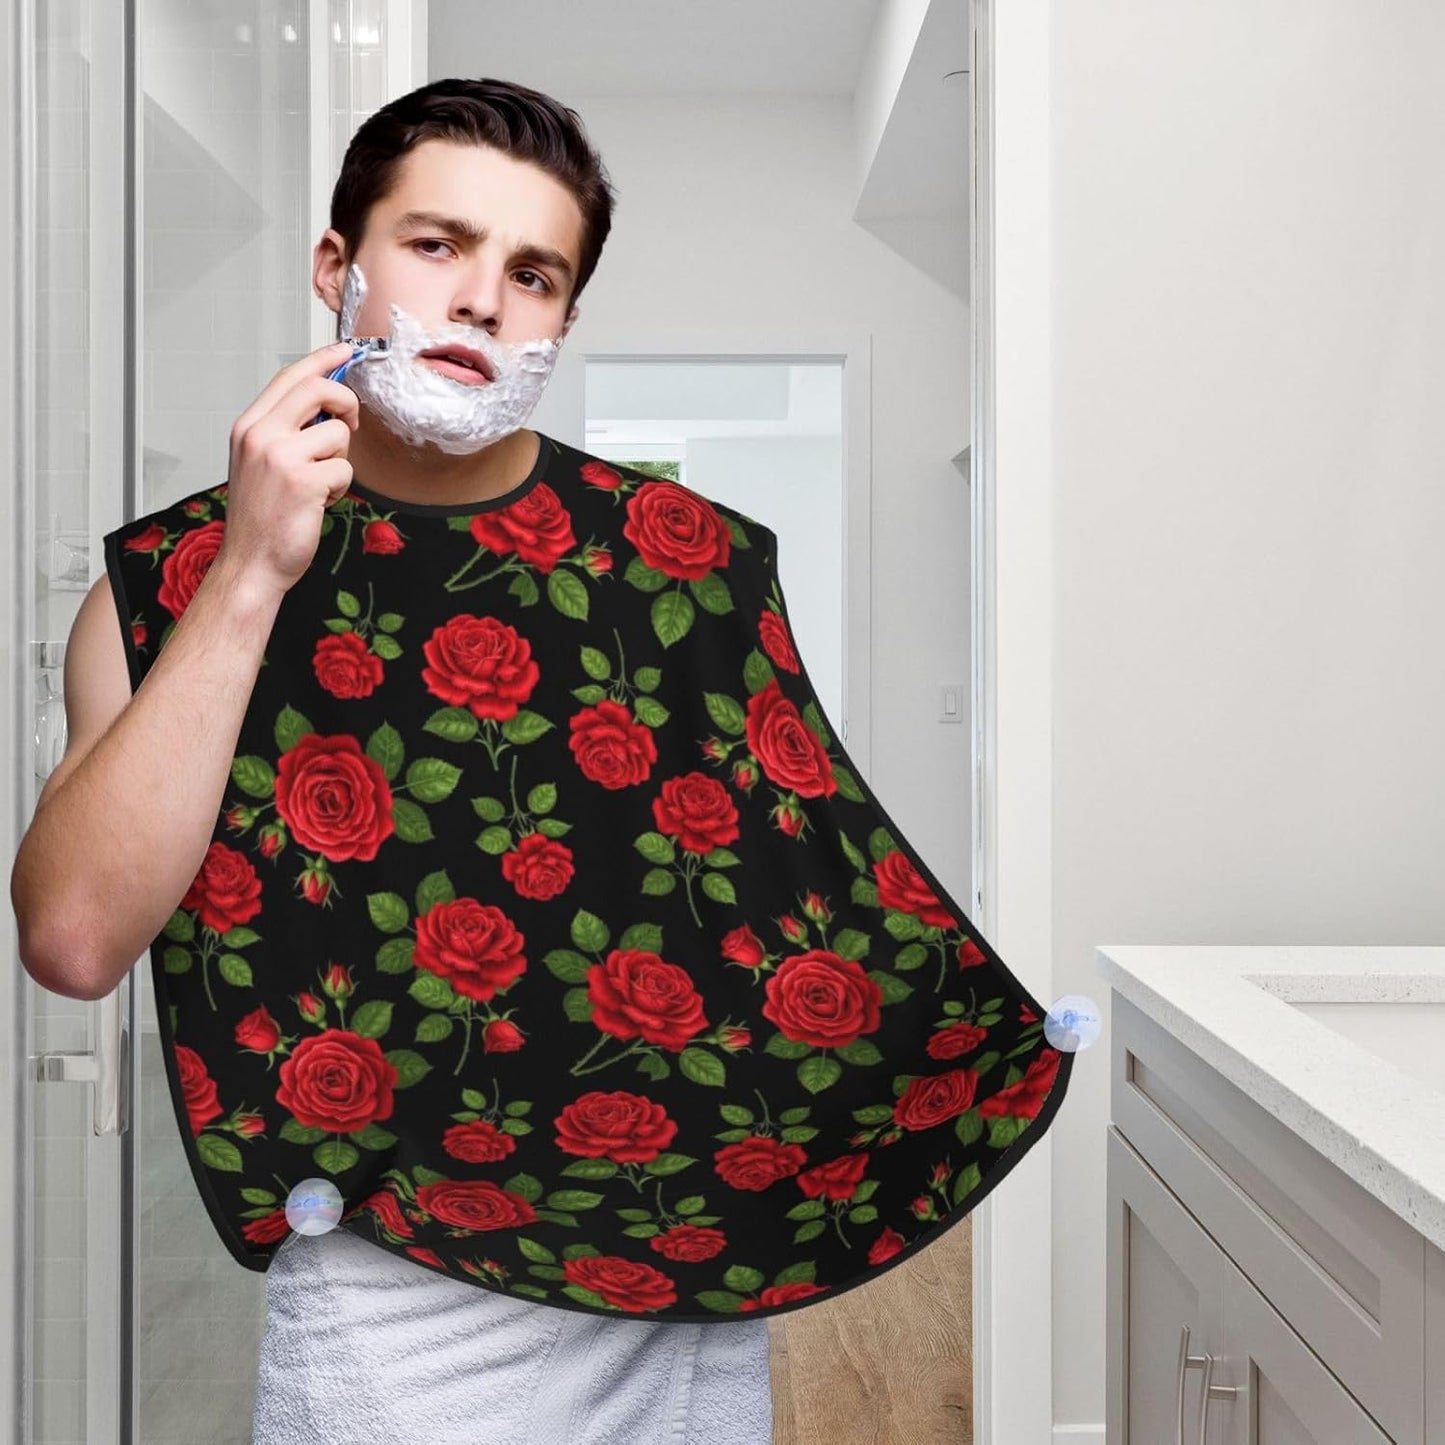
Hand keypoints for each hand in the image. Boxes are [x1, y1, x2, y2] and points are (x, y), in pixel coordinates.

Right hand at [215, 341, 360, 595]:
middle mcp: (260, 435)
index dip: (322, 360)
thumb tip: (325, 406)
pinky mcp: (303, 481)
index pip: (290, 377)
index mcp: (249, 427)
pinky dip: (340, 489)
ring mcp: (280, 457)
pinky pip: (345, 470)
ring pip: (337, 434)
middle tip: (349, 425)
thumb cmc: (260, 519)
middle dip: (345, 402)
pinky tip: (319, 503)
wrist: (250, 564)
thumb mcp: (260, 464)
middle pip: (317, 389)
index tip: (345, 351)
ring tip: (319, 485)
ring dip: (340, 461)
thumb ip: (285, 431)